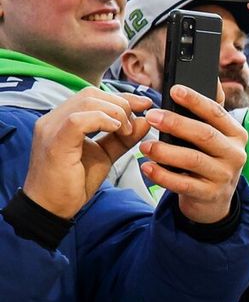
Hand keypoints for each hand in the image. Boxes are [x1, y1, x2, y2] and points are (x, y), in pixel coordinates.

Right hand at [21, 88, 154, 219]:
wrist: (52, 208)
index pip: (93, 95)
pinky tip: (116, 131)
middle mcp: (53, 119)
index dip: (122, 97)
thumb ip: (123, 138)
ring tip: (126, 132)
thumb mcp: (105, 155)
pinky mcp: (54, 142)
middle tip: (133, 126)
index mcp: (63, 119)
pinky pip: (79, 120)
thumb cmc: (74, 182)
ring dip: (115, 113)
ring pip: (87, 101)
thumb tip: (145, 120)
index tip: (145, 105)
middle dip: (121, 104)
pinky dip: (102, 120)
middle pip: (92, 94)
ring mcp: (51, 129)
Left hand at [140, 88, 248, 225]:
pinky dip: (162, 175)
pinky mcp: (210, 195)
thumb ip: (212, 113)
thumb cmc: (210, 161)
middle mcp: (235, 154)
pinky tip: (147, 167)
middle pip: (204, 134)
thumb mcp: (217, 137)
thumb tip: (213, 79)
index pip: (216, 113)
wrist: (215, 201)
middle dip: (176, 123)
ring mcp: (224, 175)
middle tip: (152, 116)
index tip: (174, 90)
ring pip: (193, 160)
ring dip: (166, 151)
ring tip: (145, 145)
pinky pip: (183, 184)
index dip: (195, 100)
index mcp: (236, 134)